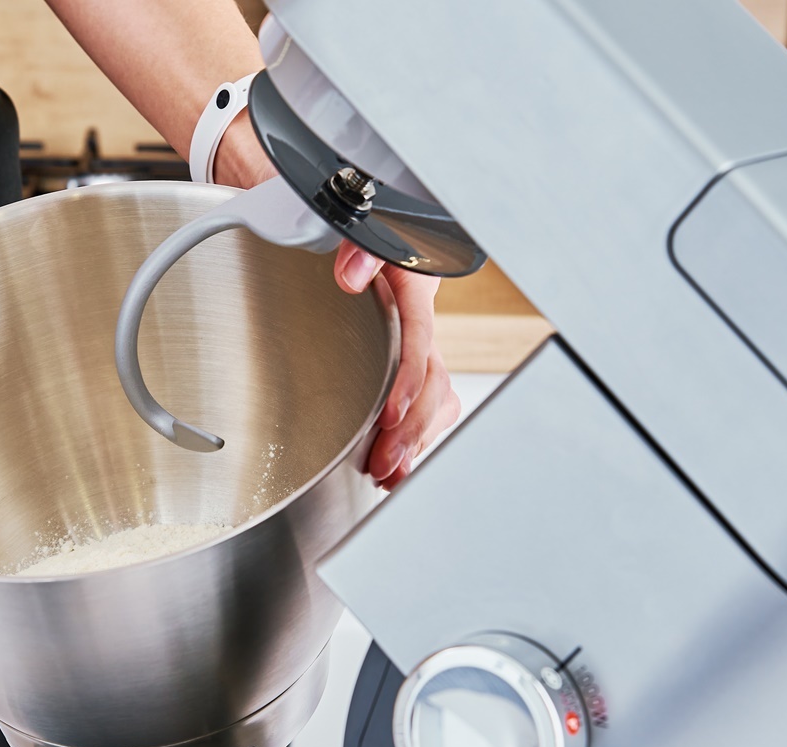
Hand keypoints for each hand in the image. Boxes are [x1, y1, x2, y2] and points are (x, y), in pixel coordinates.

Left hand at [335, 244, 460, 489]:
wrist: (369, 239)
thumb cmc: (362, 238)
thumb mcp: (359, 230)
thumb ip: (358, 249)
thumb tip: (351, 276)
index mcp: (414, 294)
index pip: (419, 341)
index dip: (408, 380)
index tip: (388, 414)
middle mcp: (423, 326)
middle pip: (432, 383)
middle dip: (411, 427)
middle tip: (384, 460)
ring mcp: (420, 349)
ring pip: (435, 400)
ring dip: (415, 440)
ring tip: (390, 474)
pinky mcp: (411, 367)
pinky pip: (426, 406)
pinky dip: (415, 438)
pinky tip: (397, 467)